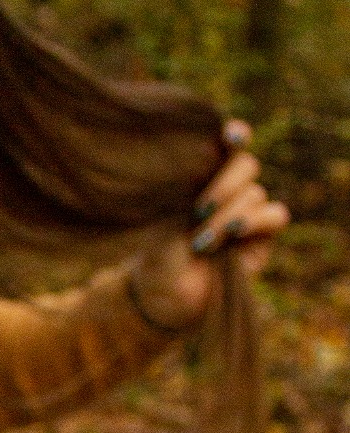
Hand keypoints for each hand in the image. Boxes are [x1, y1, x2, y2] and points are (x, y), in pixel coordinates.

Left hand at [128, 122, 290, 330]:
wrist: (167, 297)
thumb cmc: (157, 254)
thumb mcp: (160, 221)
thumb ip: (180, 191)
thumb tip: (198, 162)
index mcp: (202, 174)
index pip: (226, 144)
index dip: (235, 135)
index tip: (231, 136)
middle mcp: (229, 187)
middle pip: (245, 164)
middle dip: (224, 184)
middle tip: (198, 210)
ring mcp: (248, 209)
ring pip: (254, 193)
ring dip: (227, 214)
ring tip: (201, 242)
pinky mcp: (264, 235)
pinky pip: (275, 215)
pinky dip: (255, 221)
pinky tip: (234, 233)